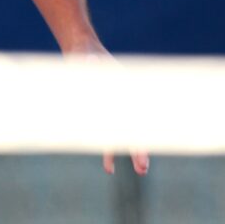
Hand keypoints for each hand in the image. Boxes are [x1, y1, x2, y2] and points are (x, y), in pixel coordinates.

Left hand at [68, 45, 150, 176]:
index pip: (136, 118)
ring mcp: (111, 111)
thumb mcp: (90, 59)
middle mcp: (121, 105)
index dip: (139, 134)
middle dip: (138, 151)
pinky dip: (108, 151)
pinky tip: (109, 167)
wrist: (81, 52)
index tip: (142, 150)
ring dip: (122, 155)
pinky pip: (105, 137)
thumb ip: (92, 63)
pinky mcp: (98, 115)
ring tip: (136, 171)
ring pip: (120, 138)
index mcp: (124, 95)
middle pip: (132, 131)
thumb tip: (92, 62)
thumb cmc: (89, 56)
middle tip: (143, 169)